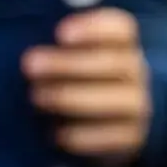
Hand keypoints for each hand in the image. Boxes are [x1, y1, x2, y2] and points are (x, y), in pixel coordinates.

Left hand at [23, 8, 151, 166]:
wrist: (105, 126)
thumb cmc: (75, 81)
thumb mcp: (68, 58)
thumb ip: (55, 48)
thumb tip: (28, 49)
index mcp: (121, 44)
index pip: (120, 28)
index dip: (93, 28)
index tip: (59, 33)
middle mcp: (135, 72)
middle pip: (113, 62)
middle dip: (68, 64)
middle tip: (29, 66)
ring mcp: (137, 106)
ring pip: (116, 100)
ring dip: (72, 97)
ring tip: (36, 97)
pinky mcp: (132, 137)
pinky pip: (113, 137)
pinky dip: (84, 136)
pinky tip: (57, 134)